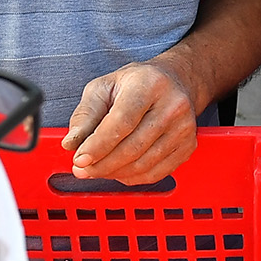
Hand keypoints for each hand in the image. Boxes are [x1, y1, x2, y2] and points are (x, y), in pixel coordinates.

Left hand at [63, 60, 197, 182]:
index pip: (122, 121)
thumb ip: (85, 114)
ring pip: (144, 164)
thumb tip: (72, 143)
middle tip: (81, 169)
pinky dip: (132, 177)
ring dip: (114, 173)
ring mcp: (185, 129)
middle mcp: (173, 106)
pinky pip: (156, 173)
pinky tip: (117, 171)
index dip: (98, 145)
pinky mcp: (188, 147)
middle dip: (102, 164)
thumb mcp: (103, 87)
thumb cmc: (135, 84)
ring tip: (95, 170)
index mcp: (150, 84)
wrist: (174, 82)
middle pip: (133, 147)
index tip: (79, 159)